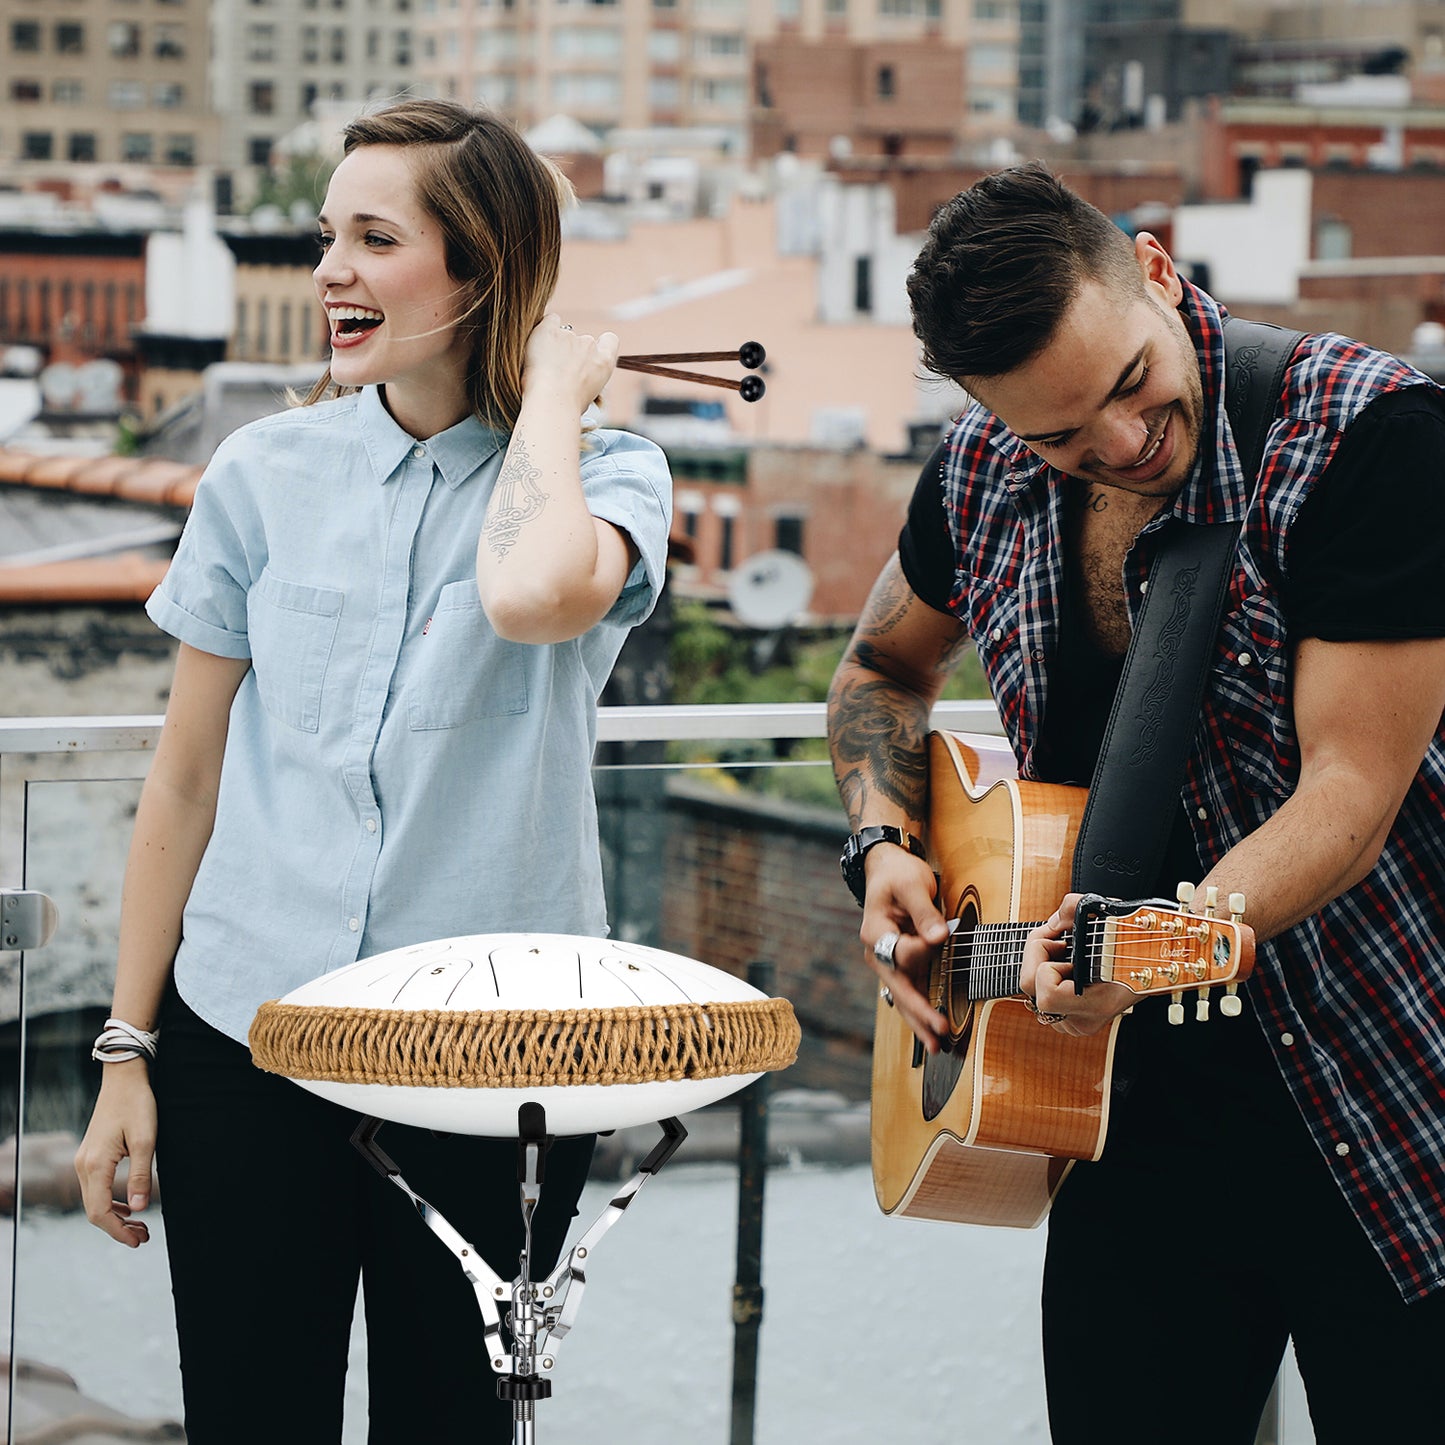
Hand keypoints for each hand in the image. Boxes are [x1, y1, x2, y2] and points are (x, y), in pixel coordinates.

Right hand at [74, 1060, 155, 1247]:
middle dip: (118, 1228)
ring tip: (140, 1226)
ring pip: (94, 1200)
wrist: (123, 1079)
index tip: (139, 1240)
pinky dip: (111, 1202)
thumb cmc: (137, 1104)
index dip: (118, 1231)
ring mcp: (84, 1160)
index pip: (100, 1212)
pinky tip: (128, 1207)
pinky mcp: (90, 1155)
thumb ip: (140, 1176)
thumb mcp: (145, 1140)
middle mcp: (83, 1166)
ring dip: (115, 1217)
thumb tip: (140, 1209)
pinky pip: (96, 1188)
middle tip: (144, 1238)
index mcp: (95, 1165)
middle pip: (95, 1211)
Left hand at [522, 314, 617, 413]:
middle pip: (582, 342)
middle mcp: (589, 344)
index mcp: (604, 362)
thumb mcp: (587, 398)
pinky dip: (545, 330)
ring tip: (544, 369)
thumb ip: (587, 381)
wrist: (552, 402)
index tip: (588, 356)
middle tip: (558, 373)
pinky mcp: (549, 330)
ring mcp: (568, 336)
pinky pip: (550, 321)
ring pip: (562, 336)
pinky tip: (538, 344)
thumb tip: (578, 380)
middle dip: (572, 353)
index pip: (610, 341)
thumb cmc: (567, 407)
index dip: (600, 345)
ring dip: (555, 347)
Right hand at [859, 843, 951, 1053]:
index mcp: (875, 932)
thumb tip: (939, 938)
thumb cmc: (899, 874)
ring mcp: (888, 961)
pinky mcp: (901, 963)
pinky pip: (910, 991)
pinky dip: (920, 1010)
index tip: (940, 935)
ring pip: (902, 997)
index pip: (901, 953)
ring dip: (919, 1021)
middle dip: (919, 1012)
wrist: (887, 869)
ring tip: (935, 1046)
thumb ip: (924, 913)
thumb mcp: (912, 885)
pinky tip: (931, 1029)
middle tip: (939, 1034)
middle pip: (897, 987)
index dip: (922, 949)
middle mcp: (878, 951)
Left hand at [1019, 893, 1135, 1036]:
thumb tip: (1053, 922)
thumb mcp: (1108, 913)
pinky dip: (1047, 977)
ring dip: (1042, 966)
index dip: (1046, 962)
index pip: (1047, 994)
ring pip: (1033, 994)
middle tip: (1059, 942)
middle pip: (1031, 990)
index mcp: (1095, 1005)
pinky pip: (1041, 997)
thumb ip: (1072, 907)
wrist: (1155, 964)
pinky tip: (1066, 966)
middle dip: (1038, 958)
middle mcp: (1082, 1020)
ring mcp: (1073, 1023)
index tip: (1063, 943)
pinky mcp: (1067, 1019)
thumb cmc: (1135, 941)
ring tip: (1066, 954)